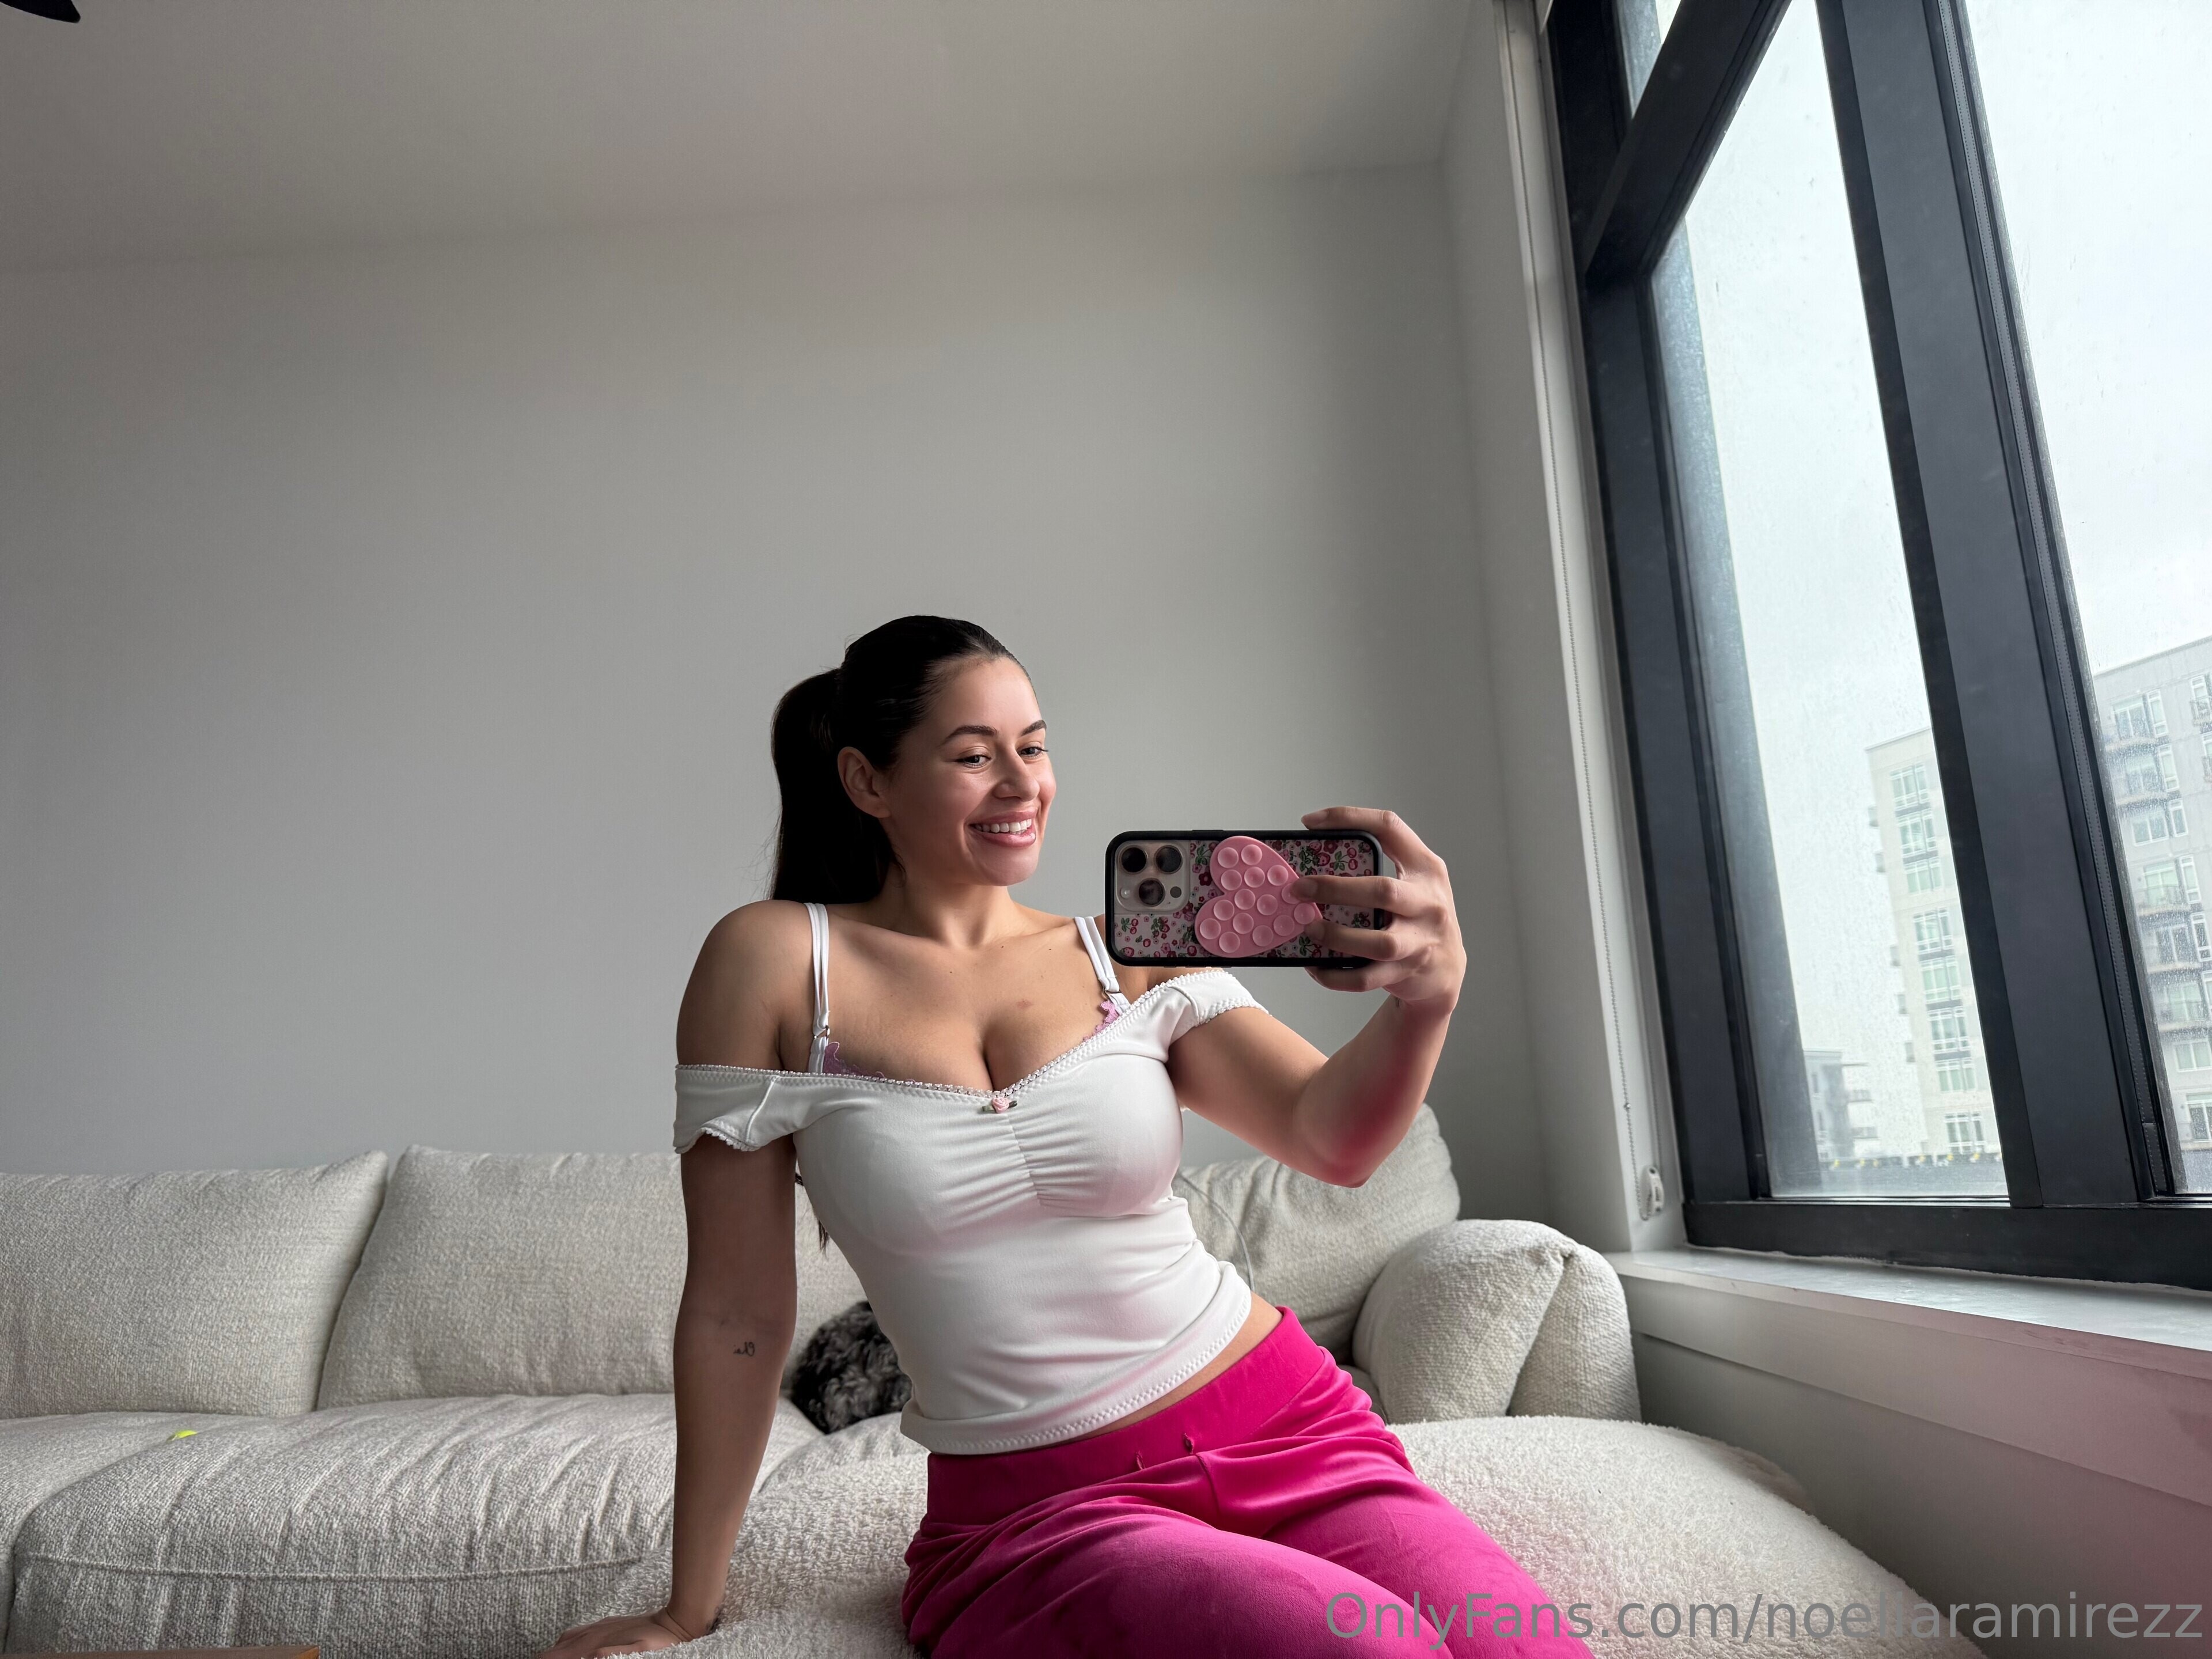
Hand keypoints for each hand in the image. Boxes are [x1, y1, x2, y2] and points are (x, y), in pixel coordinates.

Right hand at [537, 1607, 706, 1656]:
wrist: (676, 1623)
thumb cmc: (659, 1643)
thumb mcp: (638, 1652)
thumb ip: (610, 1654)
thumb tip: (588, 1656)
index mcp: (593, 1645)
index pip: (555, 1657)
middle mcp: (590, 1635)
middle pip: (553, 1651)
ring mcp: (596, 1630)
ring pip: (562, 1643)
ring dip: (553, 1656)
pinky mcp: (604, 1627)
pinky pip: (574, 1636)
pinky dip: (564, 1647)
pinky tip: (566, 1651)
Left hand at [1290, 808, 1463, 1011]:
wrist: (1447, 970)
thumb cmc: (1420, 916)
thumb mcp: (1415, 882)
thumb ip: (1382, 864)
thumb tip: (1315, 857)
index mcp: (1427, 869)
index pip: (1390, 828)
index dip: (1349, 818)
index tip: (1311, 822)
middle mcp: (1428, 903)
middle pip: (1382, 891)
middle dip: (1335, 888)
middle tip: (1300, 888)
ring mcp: (1421, 941)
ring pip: (1377, 942)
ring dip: (1337, 936)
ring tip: (1308, 928)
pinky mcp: (1407, 973)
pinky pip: (1365, 978)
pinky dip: (1335, 975)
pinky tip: (1314, 966)